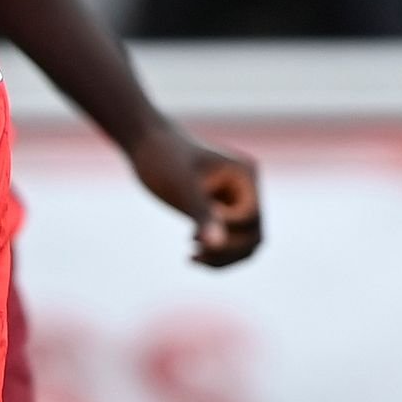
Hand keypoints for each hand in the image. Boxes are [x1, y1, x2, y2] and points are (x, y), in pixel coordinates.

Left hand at [128, 126, 263, 266]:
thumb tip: (216, 245)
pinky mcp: (222, 210)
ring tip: (192, 257)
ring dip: (223, 257)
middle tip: (194, 252)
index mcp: (245, 175)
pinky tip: (191, 253)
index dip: (227, 230)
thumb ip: (202, 214)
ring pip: (246, 244)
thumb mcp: (181, 188)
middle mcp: (247, 188)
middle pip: (254, 235)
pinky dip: (216, 253)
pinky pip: (230, 241)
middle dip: (227, 250)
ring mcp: (236, 201)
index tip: (194, 229)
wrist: (147, 144)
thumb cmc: (162, 158)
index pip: (251, 218)